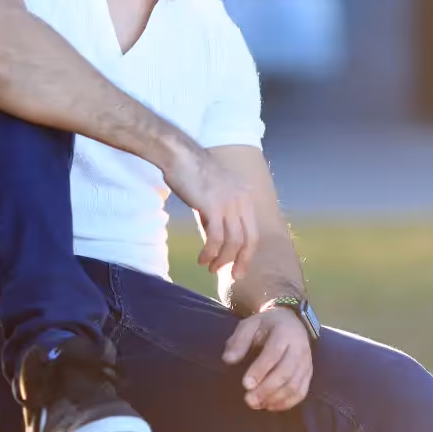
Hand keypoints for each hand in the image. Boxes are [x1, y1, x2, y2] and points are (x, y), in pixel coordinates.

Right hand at [164, 144, 258, 278]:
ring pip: (232, 242)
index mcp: (245, 196)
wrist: (179, 155)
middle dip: (240, 261)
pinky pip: (216, 237)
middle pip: (248, 240)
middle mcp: (242, 200)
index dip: (247, 254)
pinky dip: (210, 252)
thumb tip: (218, 238)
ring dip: (222, 259)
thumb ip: (221, 213)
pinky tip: (202, 258)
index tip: (239, 268)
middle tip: (231, 275)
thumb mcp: (215, 193)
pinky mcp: (214, 206)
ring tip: (210, 267)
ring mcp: (229, 202)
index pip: (253, 232)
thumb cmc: (193, 173)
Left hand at [222, 307, 313, 410]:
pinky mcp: (308, 373)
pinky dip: (286, 403)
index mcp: (284, 331)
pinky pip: (301, 392)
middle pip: (286, 372)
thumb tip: (228, 359)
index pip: (274, 353)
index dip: (260, 370)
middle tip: (248, 400)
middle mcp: (300, 347)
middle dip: (266, 389)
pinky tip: (270, 406)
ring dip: (275, 399)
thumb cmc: (266, 325)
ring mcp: (306, 362)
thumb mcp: (249, 325)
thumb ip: (239, 341)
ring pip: (294, 385)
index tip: (245, 384)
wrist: (290, 322)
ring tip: (256, 404)